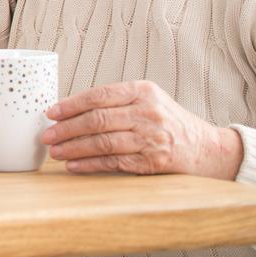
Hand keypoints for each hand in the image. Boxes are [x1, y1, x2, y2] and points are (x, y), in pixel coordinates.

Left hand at [44, 80, 244, 178]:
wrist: (208, 148)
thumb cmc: (169, 121)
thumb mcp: (148, 100)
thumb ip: (116, 101)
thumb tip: (70, 109)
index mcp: (142, 91)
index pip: (98, 96)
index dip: (70, 105)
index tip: (50, 113)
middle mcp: (147, 112)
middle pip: (97, 120)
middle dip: (66, 129)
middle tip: (47, 136)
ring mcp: (151, 138)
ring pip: (103, 142)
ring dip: (74, 148)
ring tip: (56, 151)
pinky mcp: (153, 161)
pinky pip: (114, 162)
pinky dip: (90, 164)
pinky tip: (75, 165)